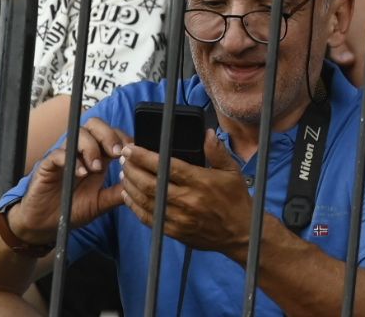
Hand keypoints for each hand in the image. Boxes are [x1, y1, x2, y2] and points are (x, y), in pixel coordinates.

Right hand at [12, 117, 130, 241]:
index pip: (112, 133)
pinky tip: (81, 174)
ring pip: (78, 135)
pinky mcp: (47, 165)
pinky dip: (71, 160)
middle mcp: (81, 151)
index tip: (131, 150)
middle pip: (95, 125)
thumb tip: (140, 185)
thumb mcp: (100, 202)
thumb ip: (118, 193)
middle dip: (108, 135)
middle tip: (116, 153)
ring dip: (91, 148)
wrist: (45, 225)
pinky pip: (58, 154)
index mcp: (97, 156)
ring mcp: (64, 156)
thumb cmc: (72, 209)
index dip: (122, 137)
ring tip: (96, 168)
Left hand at [119, 130, 255, 257]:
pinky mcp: (174, 231)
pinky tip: (128, 196)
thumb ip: (217, 151)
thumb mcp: (232, 171)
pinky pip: (148, 218)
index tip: (131, 148)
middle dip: (133, 169)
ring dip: (130, 186)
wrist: (240, 232)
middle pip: (150, 183)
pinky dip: (134, 206)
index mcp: (200, 182)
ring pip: (146, 200)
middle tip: (124, 158)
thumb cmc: (235, 199)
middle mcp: (187, 200)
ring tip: (124, 173)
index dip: (145, 156)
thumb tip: (206, 133)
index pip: (167, 166)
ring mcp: (179, 218)